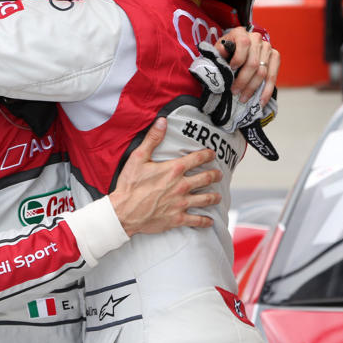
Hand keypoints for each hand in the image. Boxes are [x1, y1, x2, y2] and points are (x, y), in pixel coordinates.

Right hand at [109, 118, 221, 235]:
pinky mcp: (178, 218)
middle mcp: (181, 186)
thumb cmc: (129, 185)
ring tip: (218, 196)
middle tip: (219, 174)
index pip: (197, 159)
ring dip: (214, 197)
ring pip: (205, 199)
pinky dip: (205, 221)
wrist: (124, 212)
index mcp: (173, 170)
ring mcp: (181, 203)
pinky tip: (210, 221)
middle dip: (215, 175)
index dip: (207, 155)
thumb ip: (152, 139)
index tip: (212, 154)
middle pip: (206, 178)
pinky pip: (197, 221)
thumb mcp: (138, 158)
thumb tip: (162, 121)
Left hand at [216, 27, 279, 105]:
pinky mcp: (275, 56)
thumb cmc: (226, 51)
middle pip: (253, 63)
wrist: (237, 49)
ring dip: (253, 88)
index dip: (238, 58)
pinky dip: (267, 90)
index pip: (244, 43)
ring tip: (243, 98)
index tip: (231, 69)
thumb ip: (219, 51)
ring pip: (263, 72)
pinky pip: (273, 76)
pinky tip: (261, 101)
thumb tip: (223, 50)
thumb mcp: (218, 50)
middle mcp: (256, 38)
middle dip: (243, 80)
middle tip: (234, 92)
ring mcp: (267, 47)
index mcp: (241, 33)